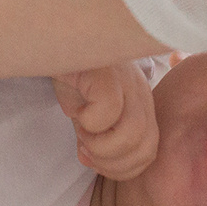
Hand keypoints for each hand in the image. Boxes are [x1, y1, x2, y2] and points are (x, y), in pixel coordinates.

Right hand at [52, 61, 158, 180]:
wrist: (56, 37)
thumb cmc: (74, 74)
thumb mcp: (91, 109)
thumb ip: (100, 135)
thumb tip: (92, 159)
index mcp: (142, 104)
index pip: (150, 152)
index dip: (120, 168)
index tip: (91, 157)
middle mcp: (140, 91)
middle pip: (146, 148)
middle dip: (110, 162)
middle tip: (85, 148)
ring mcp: (127, 80)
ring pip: (132, 134)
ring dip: (100, 145)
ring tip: (81, 131)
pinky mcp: (107, 71)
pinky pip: (109, 109)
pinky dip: (89, 121)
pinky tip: (76, 111)